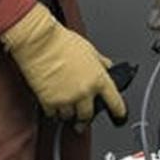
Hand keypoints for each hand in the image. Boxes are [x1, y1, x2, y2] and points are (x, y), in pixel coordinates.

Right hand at [0, 3, 125, 124]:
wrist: (40, 42)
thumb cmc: (62, 42)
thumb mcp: (89, 49)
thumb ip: (100, 62)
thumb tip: (107, 66)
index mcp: (98, 79)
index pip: (115, 101)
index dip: (119, 111)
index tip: (119, 115)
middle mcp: (85, 92)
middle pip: (88, 115)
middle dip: (85, 117)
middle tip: (81, 117)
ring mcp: (67, 98)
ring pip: (69, 117)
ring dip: (67, 114)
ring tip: (64, 106)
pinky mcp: (49, 101)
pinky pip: (52, 114)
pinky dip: (52, 112)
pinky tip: (51, 104)